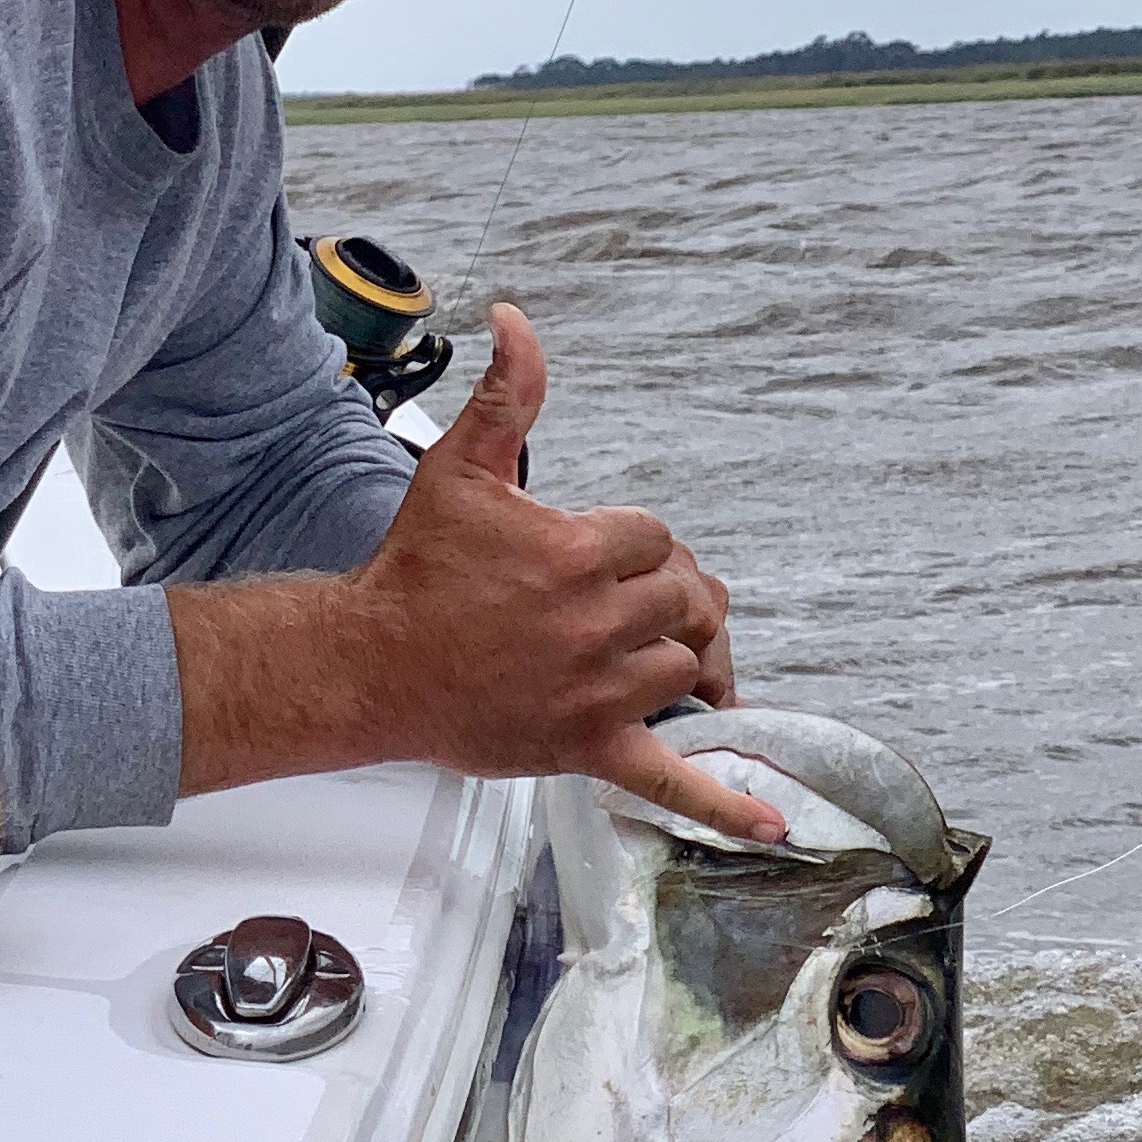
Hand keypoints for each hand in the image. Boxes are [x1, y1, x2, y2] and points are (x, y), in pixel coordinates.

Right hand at [336, 307, 779, 841]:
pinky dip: (724, 802)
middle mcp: (597, 622)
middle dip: (664, 597)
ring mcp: (598, 690)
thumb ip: (509, 396)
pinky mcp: (588, 746)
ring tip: (632, 657)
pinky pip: (670, 776)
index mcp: (579, 552)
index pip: (658, 540)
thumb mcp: (461, 469)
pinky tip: (771, 822)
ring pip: (685, 667)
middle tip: (620, 606)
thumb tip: (518, 319)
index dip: (635, 547)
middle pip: (686, 601)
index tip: (594, 559)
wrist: (369, 665)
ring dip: (672, 661)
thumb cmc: (414, 571)